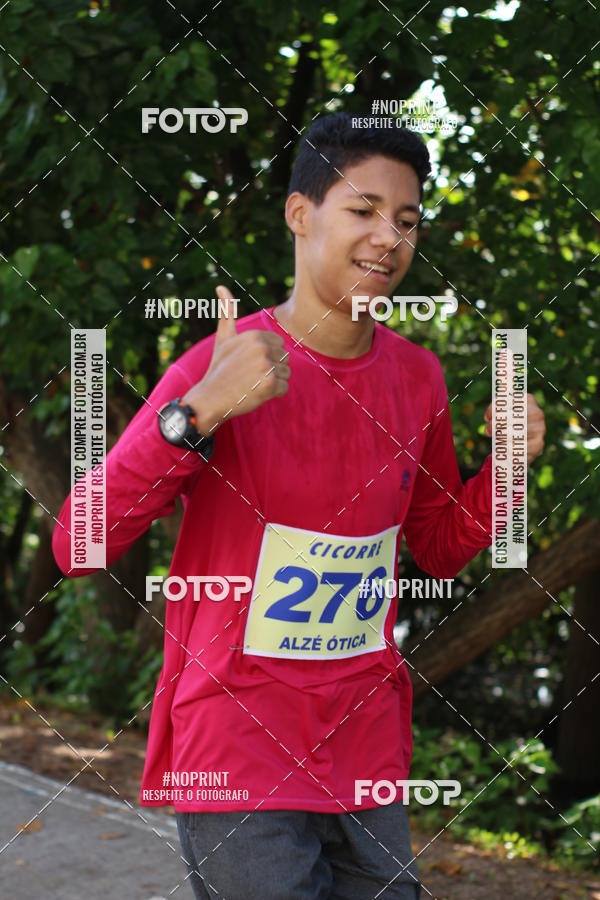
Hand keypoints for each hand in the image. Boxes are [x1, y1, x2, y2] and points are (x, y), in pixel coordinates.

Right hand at [182, 284, 290, 434]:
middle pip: (284, 358)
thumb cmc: (219, 368)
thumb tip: (221, 286)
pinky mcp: (270, 384)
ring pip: (286, 373)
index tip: (249, 362)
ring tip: (252, 383)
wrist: (210, 397)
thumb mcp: (223, 338)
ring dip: (272, 381)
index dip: (267, 355)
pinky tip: (255, 392)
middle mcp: (262, 347)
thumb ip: (227, 312)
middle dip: (271, 368)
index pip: (279, 344)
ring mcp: (267, 366)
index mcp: (255, 335)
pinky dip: (273, 393)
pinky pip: (284, 388)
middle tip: (250, 375)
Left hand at [484, 393, 545, 465]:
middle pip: (508, 416)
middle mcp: (537, 413)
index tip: (486, 418)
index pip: (505, 400)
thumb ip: (503, 386)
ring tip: (499, 440)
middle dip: (495, 425)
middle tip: (488, 431)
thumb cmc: (508, 425)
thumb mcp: (502, 407)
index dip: (493, 409)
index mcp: (528, 400)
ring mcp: (540, 429)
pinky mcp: (539, 444)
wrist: (518, 451)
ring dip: (500, 437)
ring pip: (512, 432)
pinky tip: (508, 449)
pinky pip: (517, 446)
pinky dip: (508, 449)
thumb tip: (502, 359)